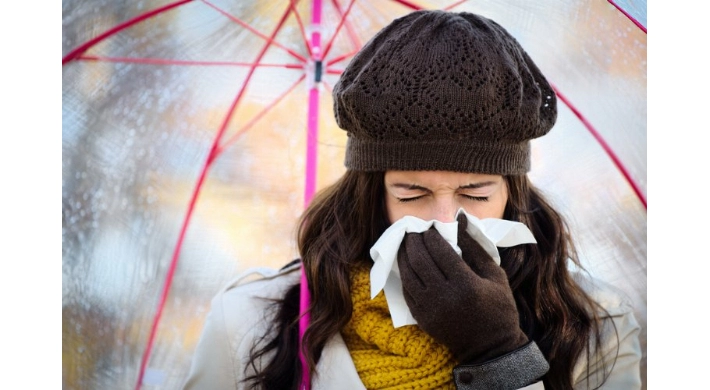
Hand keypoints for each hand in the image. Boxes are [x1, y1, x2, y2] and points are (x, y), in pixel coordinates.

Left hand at [396, 214, 528, 363]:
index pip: (440, 251)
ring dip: (404, 256)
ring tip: (406, 243)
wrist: (491, 348)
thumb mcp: (495, 275)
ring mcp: (431, 309)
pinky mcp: (422, 319)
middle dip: (414, 241)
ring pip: (408, 275)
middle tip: (413, 231)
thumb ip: (475, 247)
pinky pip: (406, 292)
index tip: (430, 227)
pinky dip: (404, 275)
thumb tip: (459, 220)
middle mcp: (445, 296)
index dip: (431, 236)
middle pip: (420, 260)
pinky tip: (406, 264)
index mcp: (466, 284)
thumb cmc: (499, 308)